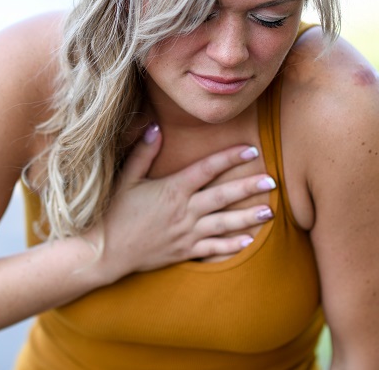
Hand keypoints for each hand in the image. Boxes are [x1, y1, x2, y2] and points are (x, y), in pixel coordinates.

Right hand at [92, 123, 274, 278]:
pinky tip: (248, 242)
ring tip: (270, 211)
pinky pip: (213, 249)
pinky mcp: (184, 252)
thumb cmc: (113, 213)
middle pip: (223, 196)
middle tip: (273, 180)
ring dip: (248, 217)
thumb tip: (155, 126)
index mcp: (172, 189)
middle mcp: (184, 211)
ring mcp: (186, 233)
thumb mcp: (126, 179)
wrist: (104, 251)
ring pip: (224, 224)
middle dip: (249, 187)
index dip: (230, 158)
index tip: (250, 149)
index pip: (207, 169)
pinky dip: (231, 246)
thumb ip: (143, 153)